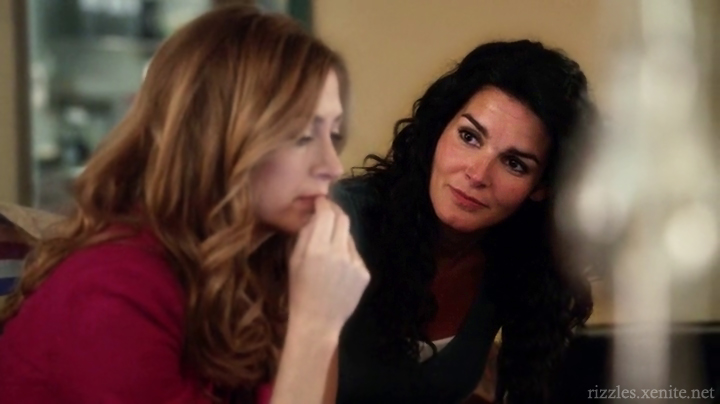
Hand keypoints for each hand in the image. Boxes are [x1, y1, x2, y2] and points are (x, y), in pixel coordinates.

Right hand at [288, 197, 369, 333]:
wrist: (318, 321)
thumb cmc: (300, 291)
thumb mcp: (295, 261)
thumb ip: (305, 235)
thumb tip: (316, 215)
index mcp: (317, 249)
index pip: (326, 215)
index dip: (324, 205)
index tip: (321, 202)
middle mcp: (339, 253)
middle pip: (343, 220)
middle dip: (336, 213)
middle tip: (328, 214)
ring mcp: (355, 263)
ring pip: (349, 237)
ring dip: (340, 236)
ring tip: (329, 251)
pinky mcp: (364, 273)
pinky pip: (355, 255)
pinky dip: (347, 255)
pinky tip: (338, 269)